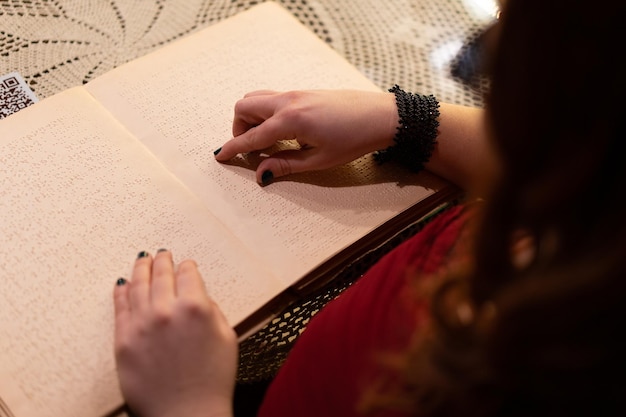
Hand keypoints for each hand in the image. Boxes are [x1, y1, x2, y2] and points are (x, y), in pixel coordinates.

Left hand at [113, 250, 237, 416]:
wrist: (188, 414)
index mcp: (196, 307)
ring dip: (140, 270)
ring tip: (141, 260)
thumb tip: (199, 297)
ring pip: (137, 286)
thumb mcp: (227, 337)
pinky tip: (121, 283)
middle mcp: (166, 310)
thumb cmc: (213, 380)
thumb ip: (213, 311)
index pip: (188, 274)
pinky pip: (120, 309)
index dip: (187, 266)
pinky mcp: (123, 341)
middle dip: (162, 261)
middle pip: (161, 275)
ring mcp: (142, 325)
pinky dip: (120, 292)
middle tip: (160, 253)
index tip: (186, 264)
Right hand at [215, 90, 397, 183]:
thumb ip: (285, 165)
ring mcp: (295, 93)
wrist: (380, 116)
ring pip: (256, 98)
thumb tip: (261, 174)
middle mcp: (288, 102)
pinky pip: (271, 97)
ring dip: (250, 117)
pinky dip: (265, 111)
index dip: (233, 148)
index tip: (220, 156)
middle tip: (250, 149)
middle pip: (244, 107)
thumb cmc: (354, 140)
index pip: (251, 136)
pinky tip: (281, 130)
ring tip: (265, 140)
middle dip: (238, 129)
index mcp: (290, 121)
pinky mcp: (302, 92)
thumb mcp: (319, 160)